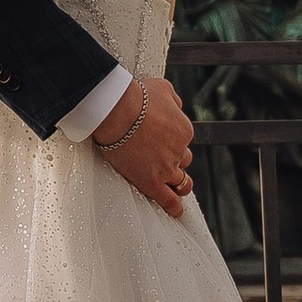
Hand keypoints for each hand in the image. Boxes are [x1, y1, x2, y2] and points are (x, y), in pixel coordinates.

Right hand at [91, 73, 197, 214]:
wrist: (116, 110)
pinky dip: (174, 207)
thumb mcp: (163, 89)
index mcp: (184, 130)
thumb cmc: (135, 96)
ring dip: (179, 184)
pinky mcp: (151, 182)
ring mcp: (166, 168)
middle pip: (183, 161)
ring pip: (180, 182)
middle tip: (160, 158)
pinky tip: (176, 212)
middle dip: (174, 159)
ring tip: (175, 188)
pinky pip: (168, 200)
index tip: (158, 138)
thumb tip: (176, 107)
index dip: (171, 140)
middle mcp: (179, 151)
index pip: (182, 140)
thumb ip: (173, 101)